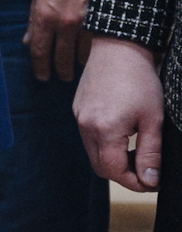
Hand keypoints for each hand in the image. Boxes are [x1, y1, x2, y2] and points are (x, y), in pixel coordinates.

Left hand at [26, 0, 93, 81]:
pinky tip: (92, 56)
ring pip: (83, 54)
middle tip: (62, 76)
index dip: (41, 67)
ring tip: (77, 66)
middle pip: (62, 58)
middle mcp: (64, 23)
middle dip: (61, 70)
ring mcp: (85, 23)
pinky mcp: (102, 20)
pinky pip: (98, 45)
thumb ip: (33, 21)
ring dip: (79, 62)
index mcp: (45, 16)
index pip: (40, 51)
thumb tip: (27, 42)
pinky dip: (94, 52)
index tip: (42, 77)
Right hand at [76, 36, 164, 190]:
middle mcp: (86, 126)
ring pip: (93, 153)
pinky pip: (88, 137)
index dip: (134, 183)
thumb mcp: (153, 119)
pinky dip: (104, 144)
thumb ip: (150, 153)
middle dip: (122, 175)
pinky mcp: (78, 109)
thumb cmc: (139, 80)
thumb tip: (150, 180)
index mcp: (105, 129)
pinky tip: (122, 133)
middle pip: (99, 167)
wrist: (118, 48)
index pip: (113, 171)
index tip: (151, 182)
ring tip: (135, 151)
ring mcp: (79, 117)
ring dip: (113, 160)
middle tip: (145, 171)